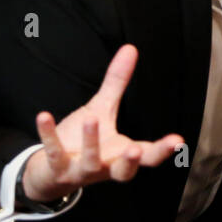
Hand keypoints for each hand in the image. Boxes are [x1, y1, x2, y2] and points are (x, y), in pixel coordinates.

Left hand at [20, 45, 184, 203]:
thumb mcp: (103, 109)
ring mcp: (81, 171)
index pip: (148, 156)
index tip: (178, 142)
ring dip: (91, 142)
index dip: (163, 150)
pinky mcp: (57, 168)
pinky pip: (53, 153)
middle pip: (124, 172)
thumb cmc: (82, 141)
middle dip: (131, 162)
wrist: (50, 171)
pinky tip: (44, 116)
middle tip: (135, 149)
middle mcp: (105, 166)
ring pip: (90, 162)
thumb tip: (130, 49)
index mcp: (121, 154)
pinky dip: (48, 135)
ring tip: (91, 118)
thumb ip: (117, 83)